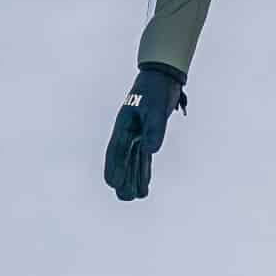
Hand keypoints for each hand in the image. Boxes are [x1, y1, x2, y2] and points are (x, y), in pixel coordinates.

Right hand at [103, 63, 186, 200]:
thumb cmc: (156, 90)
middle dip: (124, 178)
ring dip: (134, 177)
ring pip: (134, 161)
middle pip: (124, 160)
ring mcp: (137, 134)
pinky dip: (144, 170)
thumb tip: (152, 151)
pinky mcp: (148, 134)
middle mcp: (128, 132)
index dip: (114, 167)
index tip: (113, 183)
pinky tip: (145, 183)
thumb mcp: (155, 109)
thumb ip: (154, 130)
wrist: (163, 77)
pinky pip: (144, 156)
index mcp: (124, 125)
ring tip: (136, 196)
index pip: (116, 150)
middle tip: (125, 198)